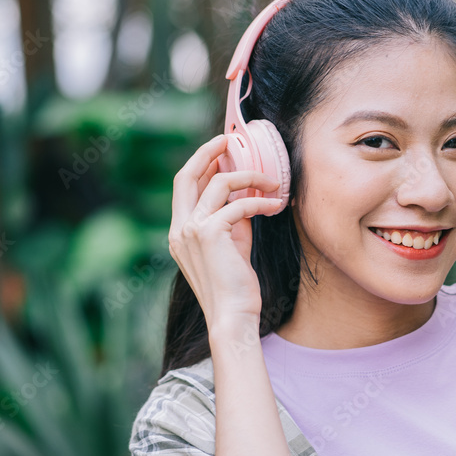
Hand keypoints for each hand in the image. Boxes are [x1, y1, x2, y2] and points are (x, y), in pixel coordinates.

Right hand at [168, 135, 284, 329]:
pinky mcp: (210, 234)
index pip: (183, 186)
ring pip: (219, 184)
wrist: (232, 316)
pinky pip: (239, 205)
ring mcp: (191, 230)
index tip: (220, 150)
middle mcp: (179, 228)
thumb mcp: (232, 248)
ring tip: (273, 182)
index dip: (200, 163)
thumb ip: (233, 222)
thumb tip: (248, 199)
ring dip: (250, 177)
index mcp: (179, 232)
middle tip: (230, 140)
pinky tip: (276, 206)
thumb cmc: (234, 287)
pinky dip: (261, 202)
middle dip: (208, 152)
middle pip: (186, 174)